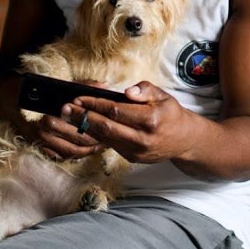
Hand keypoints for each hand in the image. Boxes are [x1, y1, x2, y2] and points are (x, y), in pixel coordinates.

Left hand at [64, 81, 194, 164]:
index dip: (95, 104)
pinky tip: (85, 126)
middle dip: (83, 117)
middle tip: (66, 109)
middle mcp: (143, 139)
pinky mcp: (132, 158)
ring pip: (105, 138)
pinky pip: (110, 145)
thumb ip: (144, 90)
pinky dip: (96, 135)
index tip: (79, 98)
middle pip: (106, 127)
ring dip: (85, 127)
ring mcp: (137, 151)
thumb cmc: (170, 114)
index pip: (116, 111)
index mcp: (151, 120)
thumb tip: (126, 92)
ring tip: (70, 116)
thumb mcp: (162, 95)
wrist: (183, 140)